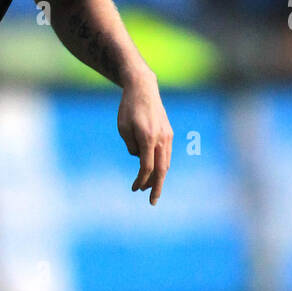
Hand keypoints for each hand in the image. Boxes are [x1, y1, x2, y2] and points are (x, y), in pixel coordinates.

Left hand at [117, 71, 172, 205]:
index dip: (141, 180)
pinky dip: (162, 166)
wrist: (143, 88)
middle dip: (157, 188)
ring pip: (166, 163)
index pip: (146, 167)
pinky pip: (166, 154)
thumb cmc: (128, 108)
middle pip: (162, 170)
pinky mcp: (168, 133)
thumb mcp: (123, 128)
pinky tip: (155, 173)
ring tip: (150, 188)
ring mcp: (167, 136)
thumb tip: (139, 159)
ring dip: (159, 177)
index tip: (134, 188)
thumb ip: (131, 147)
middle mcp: (161, 138)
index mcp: (148, 138)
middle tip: (152, 202)